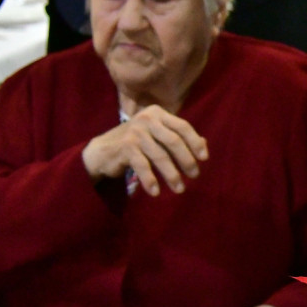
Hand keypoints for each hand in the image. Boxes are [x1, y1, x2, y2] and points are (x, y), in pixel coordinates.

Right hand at [80, 105, 207, 195]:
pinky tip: (156, 192)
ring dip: (171, 175)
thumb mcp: (158, 136)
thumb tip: (204, 145)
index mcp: (158, 113)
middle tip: (194, 176)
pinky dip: (150, 180)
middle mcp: (147, 119)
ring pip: (160, 155)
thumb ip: (178, 137)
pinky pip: (142, 165)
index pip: (183, 126)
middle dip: (186, 160)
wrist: (102, 151)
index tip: (204, 159)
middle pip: (174, 141)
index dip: (195, 142)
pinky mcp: (125, 147)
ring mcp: (135, 132)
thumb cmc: (137, 143)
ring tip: (179, 189)